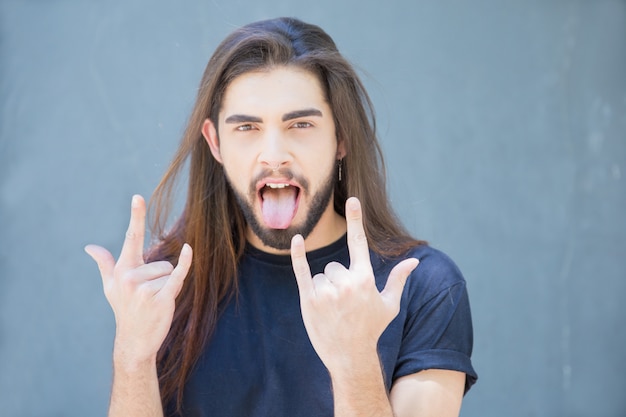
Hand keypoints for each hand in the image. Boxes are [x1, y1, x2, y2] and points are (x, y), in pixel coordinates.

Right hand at [85, 195, 191, 365]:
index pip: (131, 237)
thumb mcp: (111, 286)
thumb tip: (90, 247)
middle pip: (162, 262)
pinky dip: (185, 263)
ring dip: (168, 287)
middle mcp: (131, 276)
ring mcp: (145, 288)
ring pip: (170, 272)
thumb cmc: (125, 310)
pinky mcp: (162, 298)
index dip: (136, 216)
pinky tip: (190, 249)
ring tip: (155, 302)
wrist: (135, 340)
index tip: (138, 196)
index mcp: (122, 269)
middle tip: (149, 297)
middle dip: (161, 278)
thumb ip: (104, 264)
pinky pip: (178, 275)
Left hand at [290, 197, 418, 369]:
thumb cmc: (371, 329)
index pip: (358, 242)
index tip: (352, 199)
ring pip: (320, 275)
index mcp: (365, 279)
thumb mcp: (389, 305)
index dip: (356, 220)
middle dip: (338, 282)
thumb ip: (398, 279)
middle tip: (344, 305)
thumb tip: (414, 261)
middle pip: (334, 266)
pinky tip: (297, 239)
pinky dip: (298, 255)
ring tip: (333, 310)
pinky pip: (302, 271)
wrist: (350, 356)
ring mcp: (326, 292)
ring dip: (325, 289)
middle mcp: (345, 283)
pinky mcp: (309, 300)